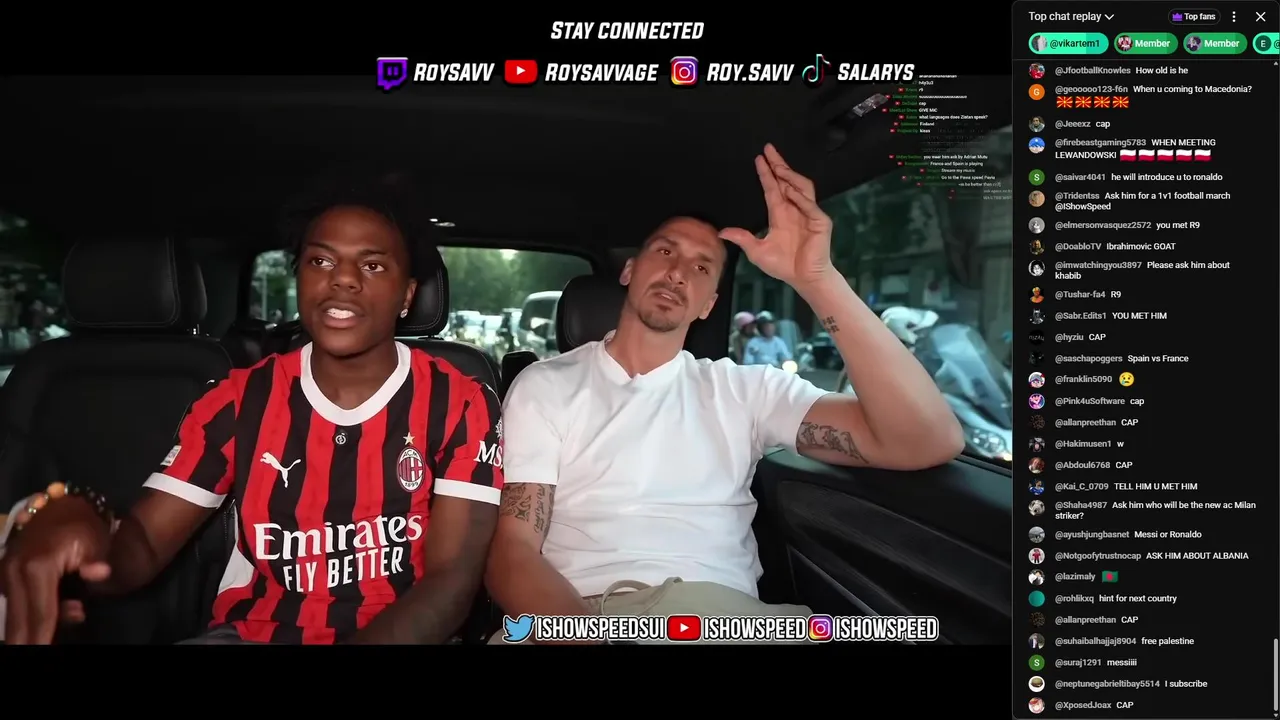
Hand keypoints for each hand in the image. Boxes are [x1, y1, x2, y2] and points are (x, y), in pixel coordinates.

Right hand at [1, 496, 111, 643]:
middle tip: (35, 650)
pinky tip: (52, 616)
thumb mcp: (98, 544)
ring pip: (14, 612)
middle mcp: (14, 570)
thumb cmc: (87, 527)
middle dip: (25, 639)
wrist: (66, 504)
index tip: (41, 652)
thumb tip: (98, 573)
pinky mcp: (4, 571)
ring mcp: (5, 570)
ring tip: (55, 628)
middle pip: (18, 619)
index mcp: (37, 566)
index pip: (40, 613)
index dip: (42, 637)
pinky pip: (14, 601)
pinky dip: (27, 614)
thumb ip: (96, 564)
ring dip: (29, 627)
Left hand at [720, 144, 835, 286]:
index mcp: (780, 214)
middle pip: (786, 181)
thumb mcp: (757, 251)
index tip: (759, 158)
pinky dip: (800, 196)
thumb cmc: (783, 265)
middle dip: (778, 164)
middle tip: (769, 149)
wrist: (803, 279)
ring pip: (801, 187)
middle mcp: (794, 209)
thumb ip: (742, 238)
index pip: (772, 188)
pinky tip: (789, 190)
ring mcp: (808, 213)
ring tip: (778, 167)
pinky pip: (810, 204)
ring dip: (789, 176)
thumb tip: (721, 232)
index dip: (766, 173)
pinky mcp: (819, 221)